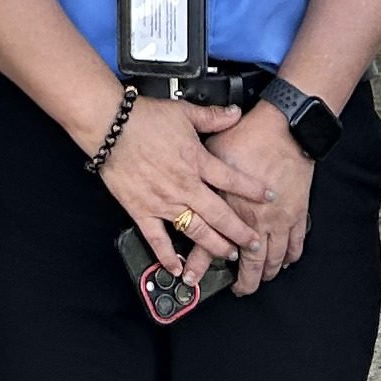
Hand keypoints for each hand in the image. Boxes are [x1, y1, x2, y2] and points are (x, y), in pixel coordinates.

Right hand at [99, 97, 254, 268]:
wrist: (110, 126)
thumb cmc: (145, 118)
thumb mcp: (183, 112)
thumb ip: (212, 116)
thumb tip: (236, 113)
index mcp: (197, 161)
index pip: (232, 180)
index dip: (254, 190)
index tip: (270, 199)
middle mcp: (185, 186)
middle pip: (220, 215)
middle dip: (241, 232)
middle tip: (255, 243)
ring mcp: (164, 203)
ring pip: (196, 231)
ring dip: (214, 246)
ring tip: (228, 255)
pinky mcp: (142, 211)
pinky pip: (157, 239)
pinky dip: (167, 257)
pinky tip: (178, 269)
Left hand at [198, 100, 312, 293]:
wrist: (283, 127)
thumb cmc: (246, 136)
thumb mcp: (209, 150)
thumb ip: (197, 173)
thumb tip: (179, 180)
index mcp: (227, 206)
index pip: (210, 245)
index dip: (198, 266)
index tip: (191, 277)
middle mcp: (253, 220)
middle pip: (249, 264)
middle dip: (243, 283)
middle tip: (238, 289)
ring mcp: (277, 219)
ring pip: (273, 259)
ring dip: (266, 273)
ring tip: (259, 279)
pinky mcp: (296, 213)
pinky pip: (295, 244)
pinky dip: (291, 256)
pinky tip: (286, 261)